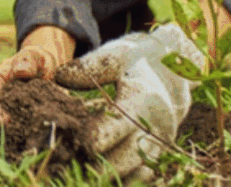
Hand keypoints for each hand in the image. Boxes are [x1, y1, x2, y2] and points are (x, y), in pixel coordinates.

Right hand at [0, 25, 75, 146]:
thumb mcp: (36, 56)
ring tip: (8, 159)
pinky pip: (5, 139)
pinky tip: (21, 158)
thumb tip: (20, 70)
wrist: (44, 71)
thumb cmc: (37, 61)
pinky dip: (11, 149)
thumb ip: (29, 60)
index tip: (3, 121)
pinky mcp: (8, 127)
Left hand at [55, 24, 204, 184]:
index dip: (92, 138)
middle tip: (68, 166)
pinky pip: (145, 178)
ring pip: (136, 174)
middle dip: (96, 166)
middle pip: (125, 158)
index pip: (116, 126)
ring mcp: (162, 144)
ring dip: (109, 177)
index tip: (70, 143)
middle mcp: (157, 126)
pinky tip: (101, 180)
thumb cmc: (135, 61)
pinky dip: (125, 181)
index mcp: (143, 99)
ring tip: (80, 177)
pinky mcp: (162, 154)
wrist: (171, 73)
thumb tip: (59, 76)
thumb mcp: (114, 55)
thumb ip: (88, 66)